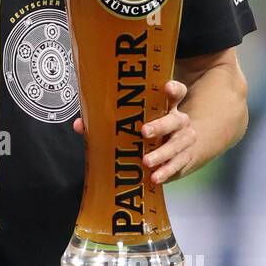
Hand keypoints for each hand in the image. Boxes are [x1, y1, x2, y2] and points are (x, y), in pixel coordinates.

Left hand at [72, 79, 195, 185]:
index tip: (166, 87)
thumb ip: (107, 122)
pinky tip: (155, 177)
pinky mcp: (186, 158)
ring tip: (146, 161)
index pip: (176, 93)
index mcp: (167, 107)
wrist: (184, 149)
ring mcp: (184, 140)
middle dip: (160, 125)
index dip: (174, 89)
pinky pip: (177, 165)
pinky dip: (166, 172)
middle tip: (144, 132)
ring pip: (176, 145)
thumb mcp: (135, 123)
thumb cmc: (153, 132)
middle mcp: (179, 121)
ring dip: (161, 154)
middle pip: (175, 120)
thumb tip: (80, 125)